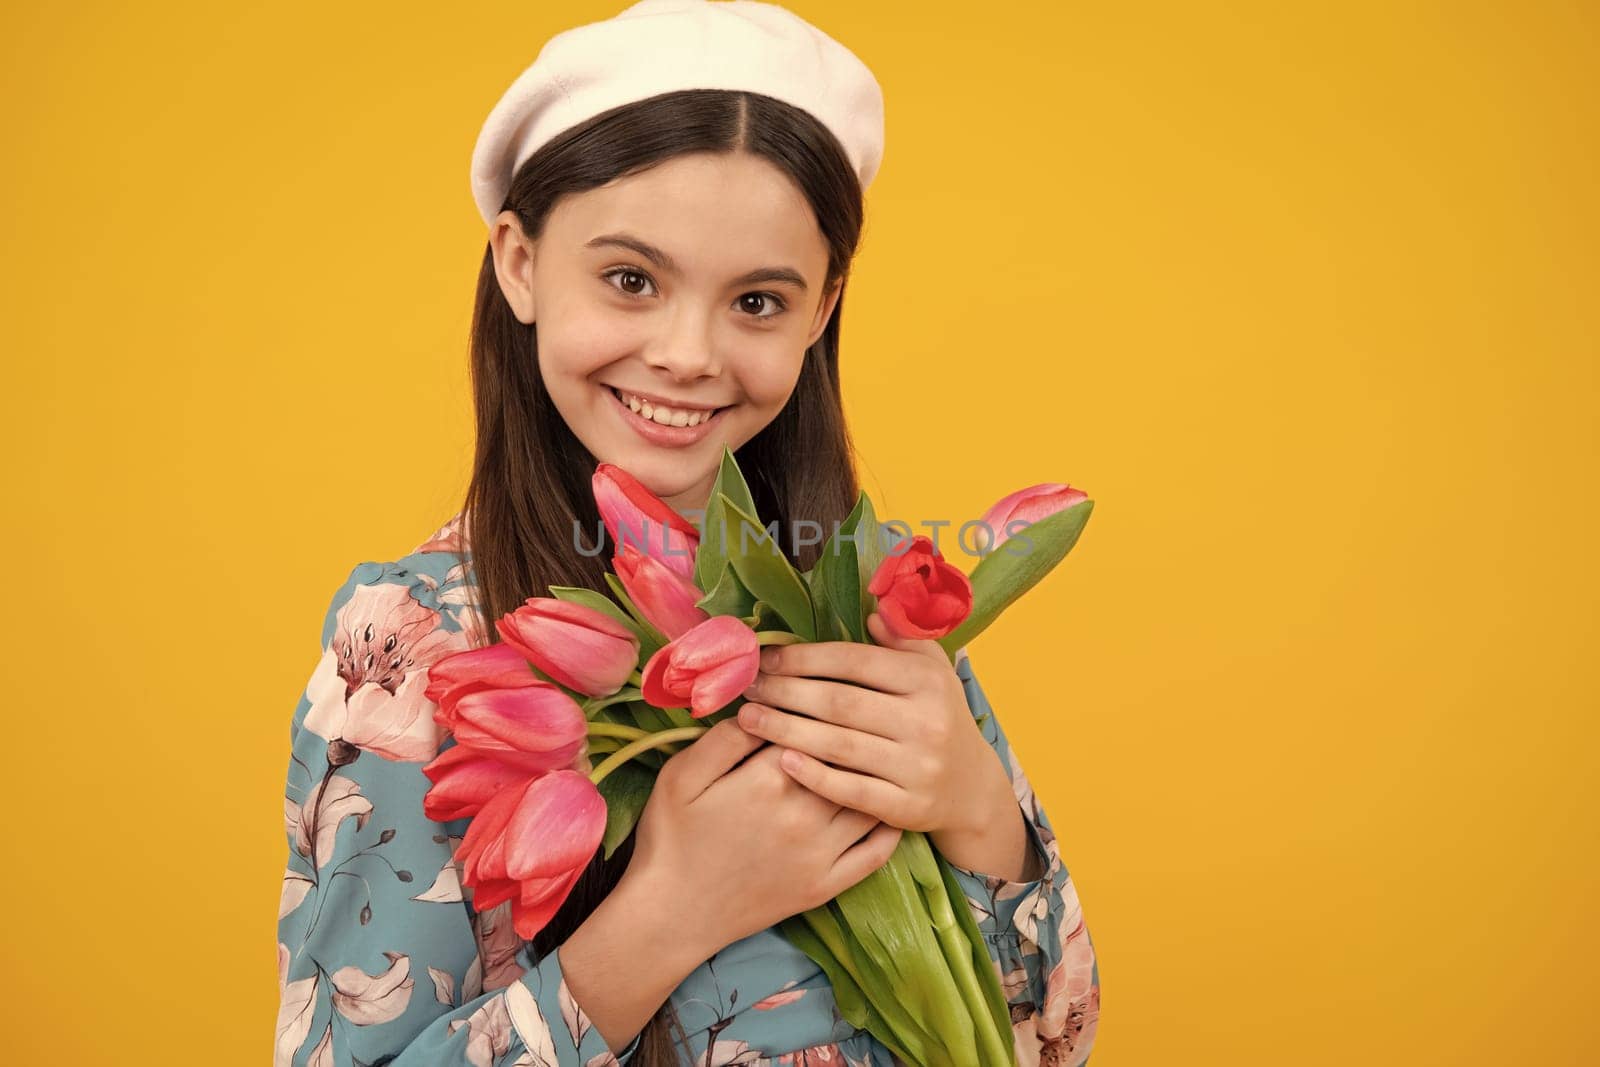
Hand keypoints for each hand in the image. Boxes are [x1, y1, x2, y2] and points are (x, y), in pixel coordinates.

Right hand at [626, 717, 903, 951]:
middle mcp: (804, 813)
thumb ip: (724, 738)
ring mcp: (820, 853)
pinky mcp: (826, 885)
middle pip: (844, 758)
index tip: (818, 691)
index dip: (813, 704)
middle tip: (860, 715)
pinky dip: (889, 825)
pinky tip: (888, 804)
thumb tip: (763, 705)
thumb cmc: (671, 839)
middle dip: (850, 733)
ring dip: (876, 773)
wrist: (672, 916)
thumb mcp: (680, 776)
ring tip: (881, 752)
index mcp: (767, 780)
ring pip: (868, 798)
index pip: (809, 725)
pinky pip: (875, 852)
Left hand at [736, 612, 1008, 838]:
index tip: (766, 658)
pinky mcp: (907, 807)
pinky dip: (815, 776)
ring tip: (749, 719)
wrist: (972, 788)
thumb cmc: (939, 717)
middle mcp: (926, 721)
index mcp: (927, 679)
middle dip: (786, 692)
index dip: (805, 658)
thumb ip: (901, 638)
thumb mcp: (932, 670)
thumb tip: (870, 609)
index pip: (855, 661)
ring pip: (839, 746)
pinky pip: (852, 791)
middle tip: (747, 687)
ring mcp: (917, 767)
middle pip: (840, 703)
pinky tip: (782, 761)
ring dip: (786, 730)